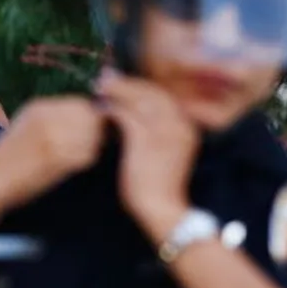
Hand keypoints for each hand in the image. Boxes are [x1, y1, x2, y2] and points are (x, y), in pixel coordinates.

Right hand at [0, 94, 105, 214]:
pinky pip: (87, 155)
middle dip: (95, 133)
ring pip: (92, 136)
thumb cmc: (11, 160)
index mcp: (38, 107)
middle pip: (91, 118)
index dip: (90, 121)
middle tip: (85, 149)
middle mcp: (45, 116)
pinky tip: (68, 169)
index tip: (84, 137)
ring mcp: (50, 136)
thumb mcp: (28, 127)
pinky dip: (84, 163)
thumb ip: (55, 119)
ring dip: (91, 148)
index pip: (82, 104)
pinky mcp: (55, 157)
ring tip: (73, 160)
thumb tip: (93, 118)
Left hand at [96, 69, 199, 240]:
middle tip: (106, 77)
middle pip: (151, 93)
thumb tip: (134, 116)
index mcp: (186, 127)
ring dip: (117, 91)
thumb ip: (155, 134)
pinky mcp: (146, 141)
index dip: (140, 86)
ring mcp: (164, 132)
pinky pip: (127, 116)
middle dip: (127, 83)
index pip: (162, 97)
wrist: (161, 210)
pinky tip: (101, 108)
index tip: (122, 81)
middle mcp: (179, 125)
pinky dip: (113, 109)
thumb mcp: (163, 154)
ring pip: (138, 100)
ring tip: (100, 87)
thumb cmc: (157, 185)